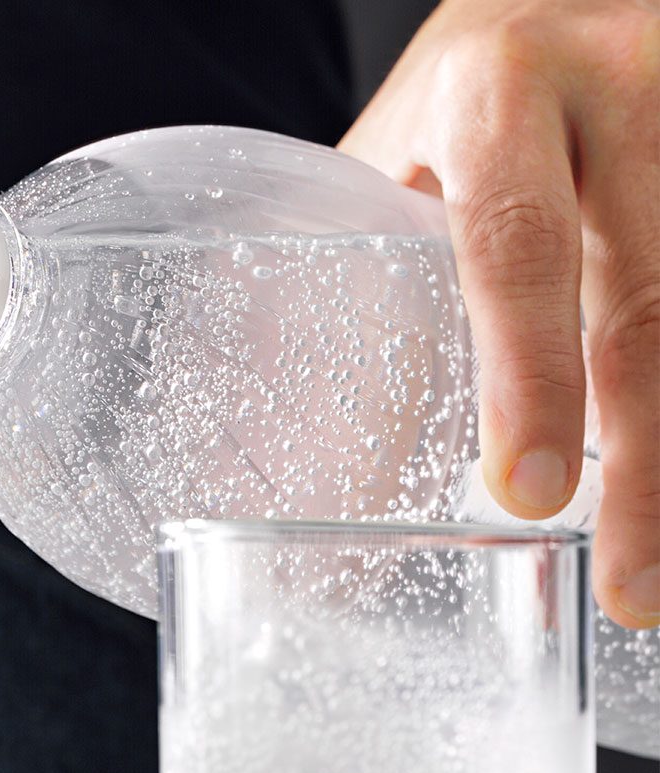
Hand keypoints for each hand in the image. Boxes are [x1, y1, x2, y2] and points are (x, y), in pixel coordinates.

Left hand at [341, 0, 659, 627]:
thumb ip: (358, 280)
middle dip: (650, 463)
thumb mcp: (395, 167)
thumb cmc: (460, 115)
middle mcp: (625, 89)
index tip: (528, 496)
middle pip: (651, 301)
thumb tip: (279, 467)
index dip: (527, 378)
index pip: (516, 248)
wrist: (565, 6)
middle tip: (633, 586)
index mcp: (497, 94)